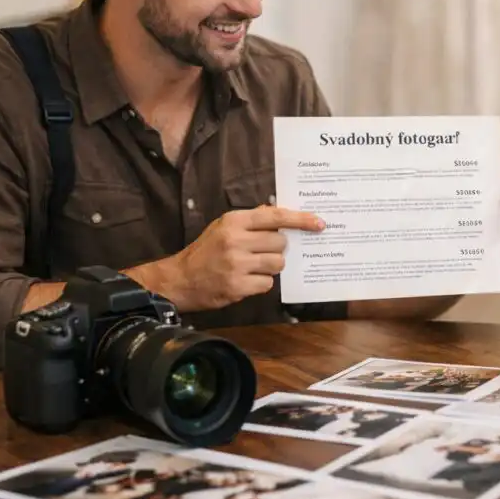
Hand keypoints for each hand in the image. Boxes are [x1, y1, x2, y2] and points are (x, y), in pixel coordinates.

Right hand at [162, 205, 324, 310]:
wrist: (180, 279)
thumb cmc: (206, 251)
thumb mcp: (223, 227)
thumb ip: (252, 219)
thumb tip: (278, 212)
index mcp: (234, 221)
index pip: (275, 216)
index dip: (300, 219)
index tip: (319, 223)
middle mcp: (236, 241)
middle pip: (280, 242)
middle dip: (278, 248)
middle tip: (263, 252)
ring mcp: (237, 264)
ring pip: (277, 264)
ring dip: (271, 266)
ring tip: (254, 266)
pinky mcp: (237, 286)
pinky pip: (267, 283)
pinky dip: (261, 283)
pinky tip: (246, 280)